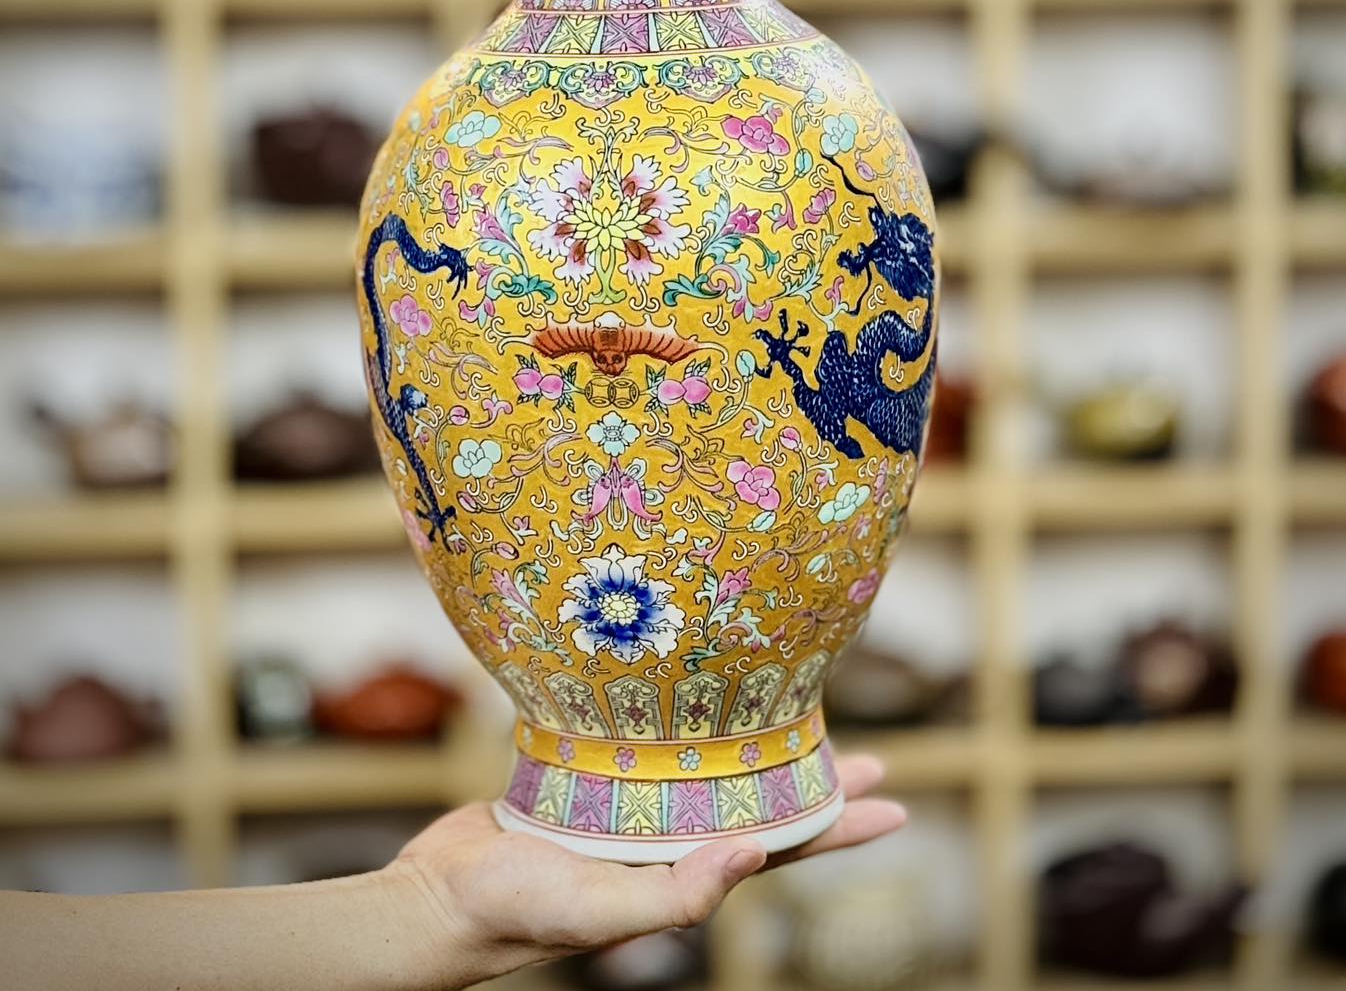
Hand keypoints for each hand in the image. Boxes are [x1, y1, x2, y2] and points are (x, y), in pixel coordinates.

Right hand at [386, 753, 904, 988]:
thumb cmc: (518, 912)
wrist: (441, 894)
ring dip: (758, 753)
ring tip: (795, 722)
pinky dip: (686, 735)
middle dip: (815, 786)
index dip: (840, 828)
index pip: (783, 848)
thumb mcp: (602, 910)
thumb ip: (677, 894)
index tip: (892, 802)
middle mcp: (669, 843)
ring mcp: (633, 815)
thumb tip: (755, 854)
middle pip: (762, 809)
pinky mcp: (594, 785)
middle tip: (866, 757)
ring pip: (713, 777)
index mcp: (683, 875)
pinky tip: (692, 708)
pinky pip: (655, 757)